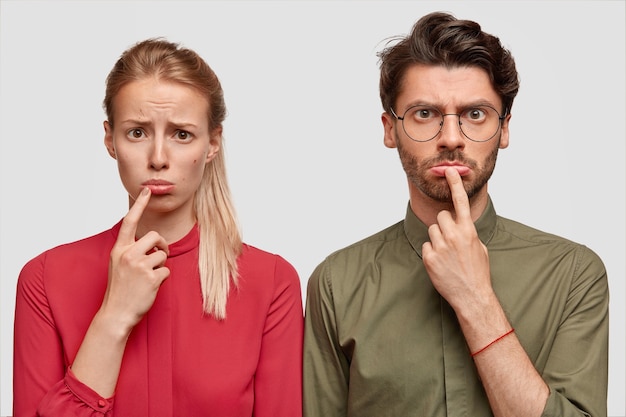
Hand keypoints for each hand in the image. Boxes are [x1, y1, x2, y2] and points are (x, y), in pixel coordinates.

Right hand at [101, 187, 169, 330]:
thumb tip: (153, 242)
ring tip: (150, 277)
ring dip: (161, 264)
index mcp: (118, 250)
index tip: (147, 191)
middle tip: (160, 255)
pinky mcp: (151, 277)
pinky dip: (163, 277)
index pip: (129, 222)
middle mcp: (127, 254)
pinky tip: (152, 286)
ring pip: (163, 254)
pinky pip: (167, 269)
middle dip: (161, 245)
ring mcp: (139, 266)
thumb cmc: (120, 290)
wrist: (116, 314)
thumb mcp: (118, 265)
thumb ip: (131, 251)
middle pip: (155, 236)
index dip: (139, 205)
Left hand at [422, 168, 491, 309]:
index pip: (460, 202)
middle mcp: (453, 235)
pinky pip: (426, 246)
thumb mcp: (479, 247)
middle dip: (444, 225)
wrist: (472, 295)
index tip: (449, 170)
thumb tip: (460, 225)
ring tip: (447, 254)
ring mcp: (440, 246)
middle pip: (441, 217)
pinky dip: (431, 252)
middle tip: (451, 240)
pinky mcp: (429, 257)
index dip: (455, 184)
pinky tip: (441, 263)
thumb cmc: (478, 272)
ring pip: (432, 230)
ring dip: (438, 239)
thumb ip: (468, 232)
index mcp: (468, 231)